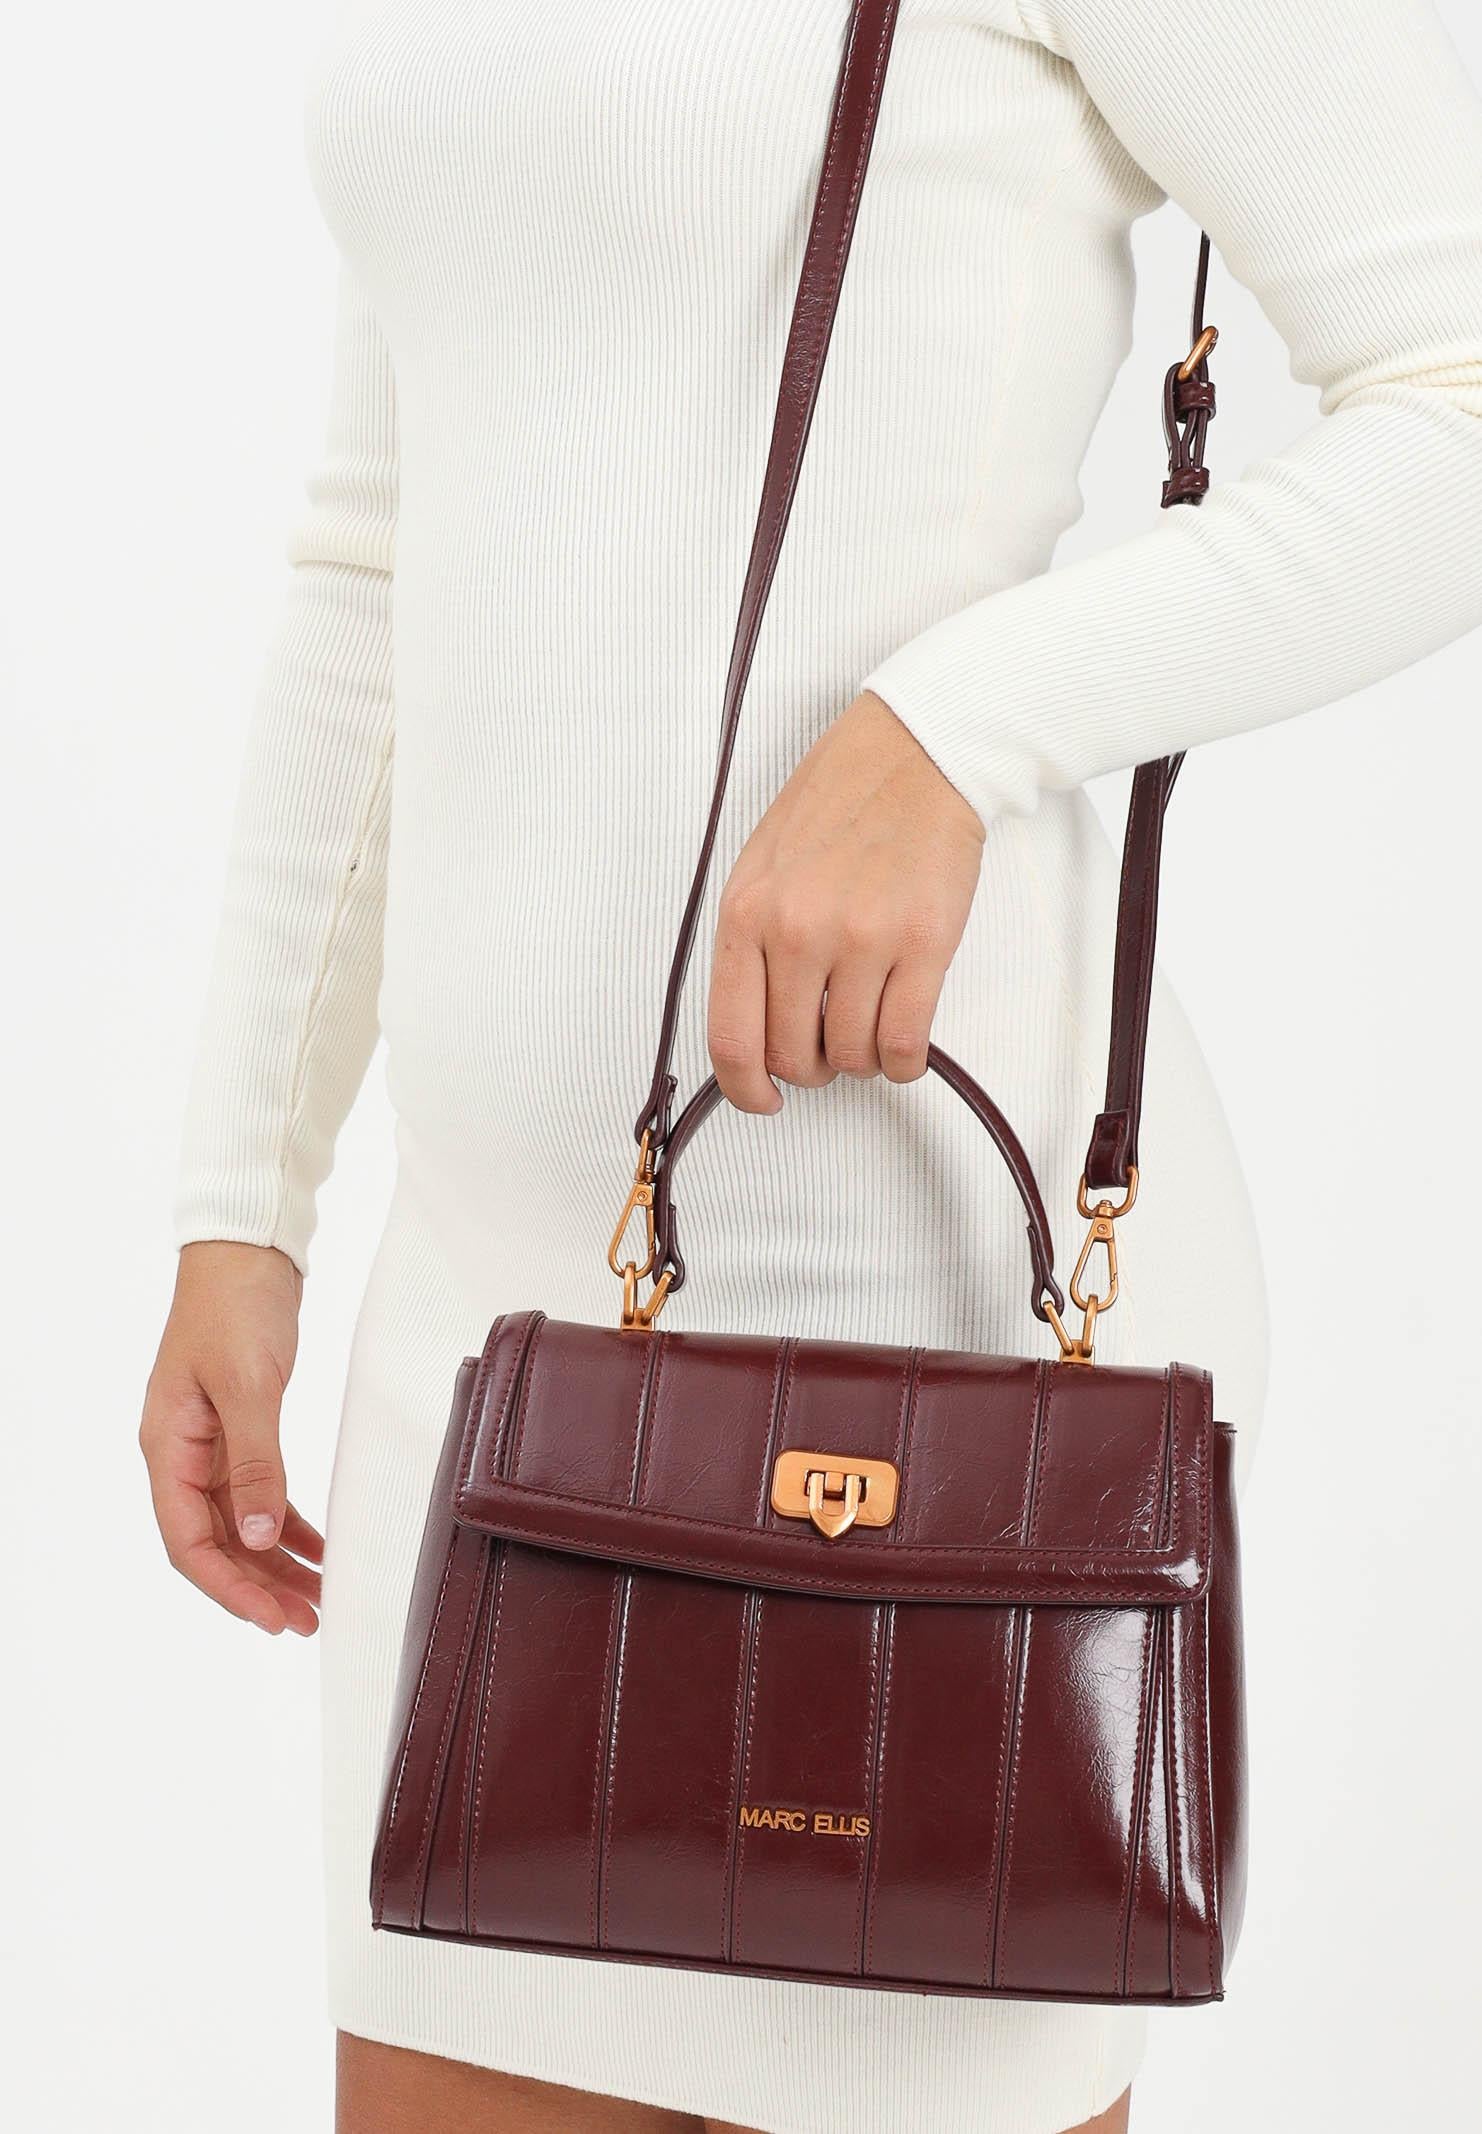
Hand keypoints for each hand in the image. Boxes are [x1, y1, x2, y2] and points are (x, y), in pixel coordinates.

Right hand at [139, 1241, 321, 1635]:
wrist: (247, 1249)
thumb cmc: (235, 1306)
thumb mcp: (248, 1385)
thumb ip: (255, 1462)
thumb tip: (261, 1536)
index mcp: (168, 1447)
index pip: (190, 1542)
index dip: (230, 1587)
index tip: (274, 1619)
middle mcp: (182, 1453)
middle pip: (216, 1542)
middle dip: (258, 1586)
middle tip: (308, 1621)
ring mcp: (210, 1443)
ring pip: (240, 1523)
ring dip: (276, 1562)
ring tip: (318, 1598)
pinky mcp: (241, 1429)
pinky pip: (259, 1493)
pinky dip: (287, 1523)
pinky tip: (318, 1547)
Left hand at [708, 690, 983, 1111]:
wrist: (916, 755)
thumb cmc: (840, 805)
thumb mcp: (763, 866)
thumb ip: (752, 945)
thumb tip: (754, 1029)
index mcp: (748, 914)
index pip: (732, 1037)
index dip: (746, 1088)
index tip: (763, 1098)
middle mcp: (797, 931)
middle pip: (795, 1057)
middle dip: (813, 1067)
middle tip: (829, 1045)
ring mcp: (862, 940)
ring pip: (853, 1056)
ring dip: (863, 1060)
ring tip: (871, 1027)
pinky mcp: (922, 944)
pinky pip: (906, 1044)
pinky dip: (904, 1061)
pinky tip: (904, 1044)